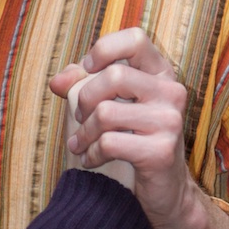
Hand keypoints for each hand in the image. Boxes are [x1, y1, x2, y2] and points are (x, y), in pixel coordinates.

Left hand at [51, 27, 191, 228]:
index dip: (105, 50)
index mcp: (161, 73)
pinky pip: (109, 143)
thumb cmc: (133, 138)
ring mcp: (170, 122)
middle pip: (115, 76)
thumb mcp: (110, 104)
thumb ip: (82, 84)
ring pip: (106, 112)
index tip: (88, 69)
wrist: (166, 189)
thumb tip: (57, 82)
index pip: (136, 39)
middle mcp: (172, 92)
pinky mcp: (161, 151)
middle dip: (84, 99)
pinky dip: (91, 153)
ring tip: (80, 143)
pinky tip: (91, 160)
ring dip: (84, 132)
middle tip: (80, 118)